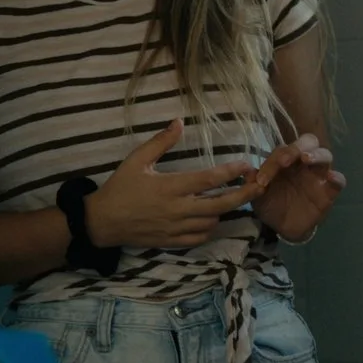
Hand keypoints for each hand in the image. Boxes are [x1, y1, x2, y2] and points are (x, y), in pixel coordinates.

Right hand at [83, 120, 263, 248]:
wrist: (103, 221)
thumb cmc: (120, 187)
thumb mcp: (137, 160)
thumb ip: (161, 141)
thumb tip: (180, 121)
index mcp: (171, 187)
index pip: (209, 179)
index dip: (231, 172)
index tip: (247, 165)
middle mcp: (177, 209)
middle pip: (220, 204)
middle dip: (244, 195)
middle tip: (259, 186)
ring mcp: (176, 228)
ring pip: (213, 221)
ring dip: (225, 209)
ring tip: (233, 198)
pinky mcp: (172, 241)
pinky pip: (200, 236)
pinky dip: (210, 227)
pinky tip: (211, 217)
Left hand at [252, 133, 345, 241]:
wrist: (282, 227)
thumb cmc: (271, 204)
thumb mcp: (257, 195)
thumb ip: (252, 182)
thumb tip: (246, 172)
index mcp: (286, 160)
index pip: (282, 150)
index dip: (272, 162)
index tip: (262, 180)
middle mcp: (304, 164)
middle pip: (308, 142)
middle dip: (296, 147)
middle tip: (285, 160)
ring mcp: (318, 176)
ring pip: (325, 155)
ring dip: (317, 154)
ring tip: (306, 159)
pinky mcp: (328, 193)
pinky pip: (339, 181)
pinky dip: (337, 178)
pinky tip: (331, 178)